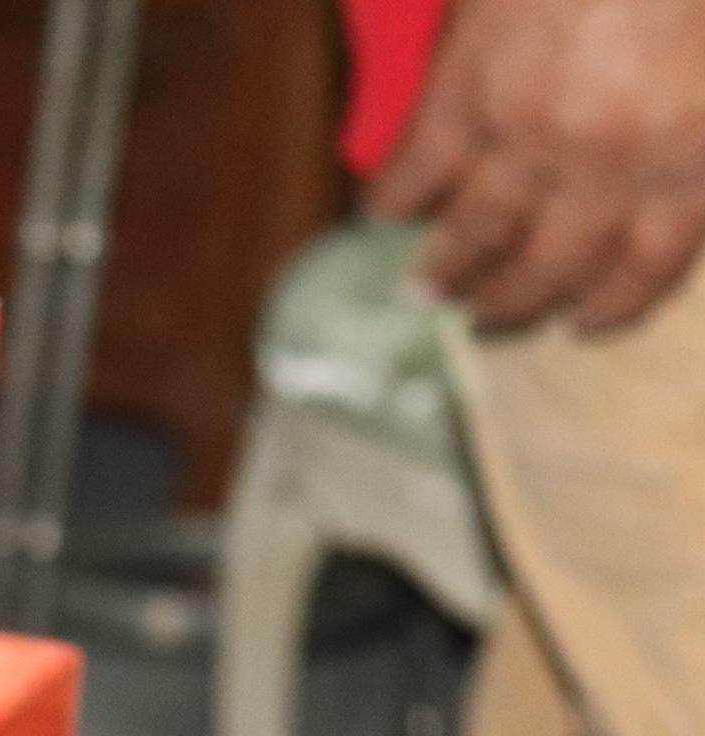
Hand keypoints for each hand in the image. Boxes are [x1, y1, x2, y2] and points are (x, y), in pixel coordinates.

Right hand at [372, 0, 704, 332]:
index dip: (611, 307)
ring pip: (478, 232)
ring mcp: (531, 133)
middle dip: (513, 306)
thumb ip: (704, 129)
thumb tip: (686, 186)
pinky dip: (393, 197)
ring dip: (447, 270)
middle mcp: (610, 167)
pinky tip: (382, 212)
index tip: (582, 325)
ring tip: (425, 290)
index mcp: (695, 159)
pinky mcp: (468, 91)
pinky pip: (418, 168)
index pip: (649, 270)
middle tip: (486, 321)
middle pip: (551, 269)